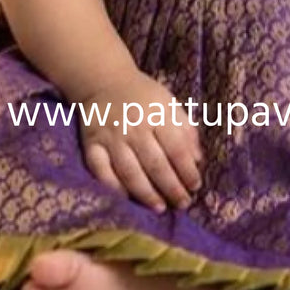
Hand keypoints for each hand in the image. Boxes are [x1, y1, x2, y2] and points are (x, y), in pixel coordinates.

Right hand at [78, 69, 202, 213]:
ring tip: (160, 208)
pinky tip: (127, 199)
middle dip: (172, 188)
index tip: (196, 186)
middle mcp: (134, 126)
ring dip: (147, 194)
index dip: (187, 171)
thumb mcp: (169, 104)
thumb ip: (186, 130)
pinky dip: (113, 187)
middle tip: (183, 203)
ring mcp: (111, 137)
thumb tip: (197, 161)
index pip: (176, 149)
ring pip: (130, 172)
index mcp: (157, 114)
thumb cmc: (143, 96)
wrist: (104, 81)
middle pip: (155, 164)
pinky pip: (101, 171)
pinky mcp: (91, 144)